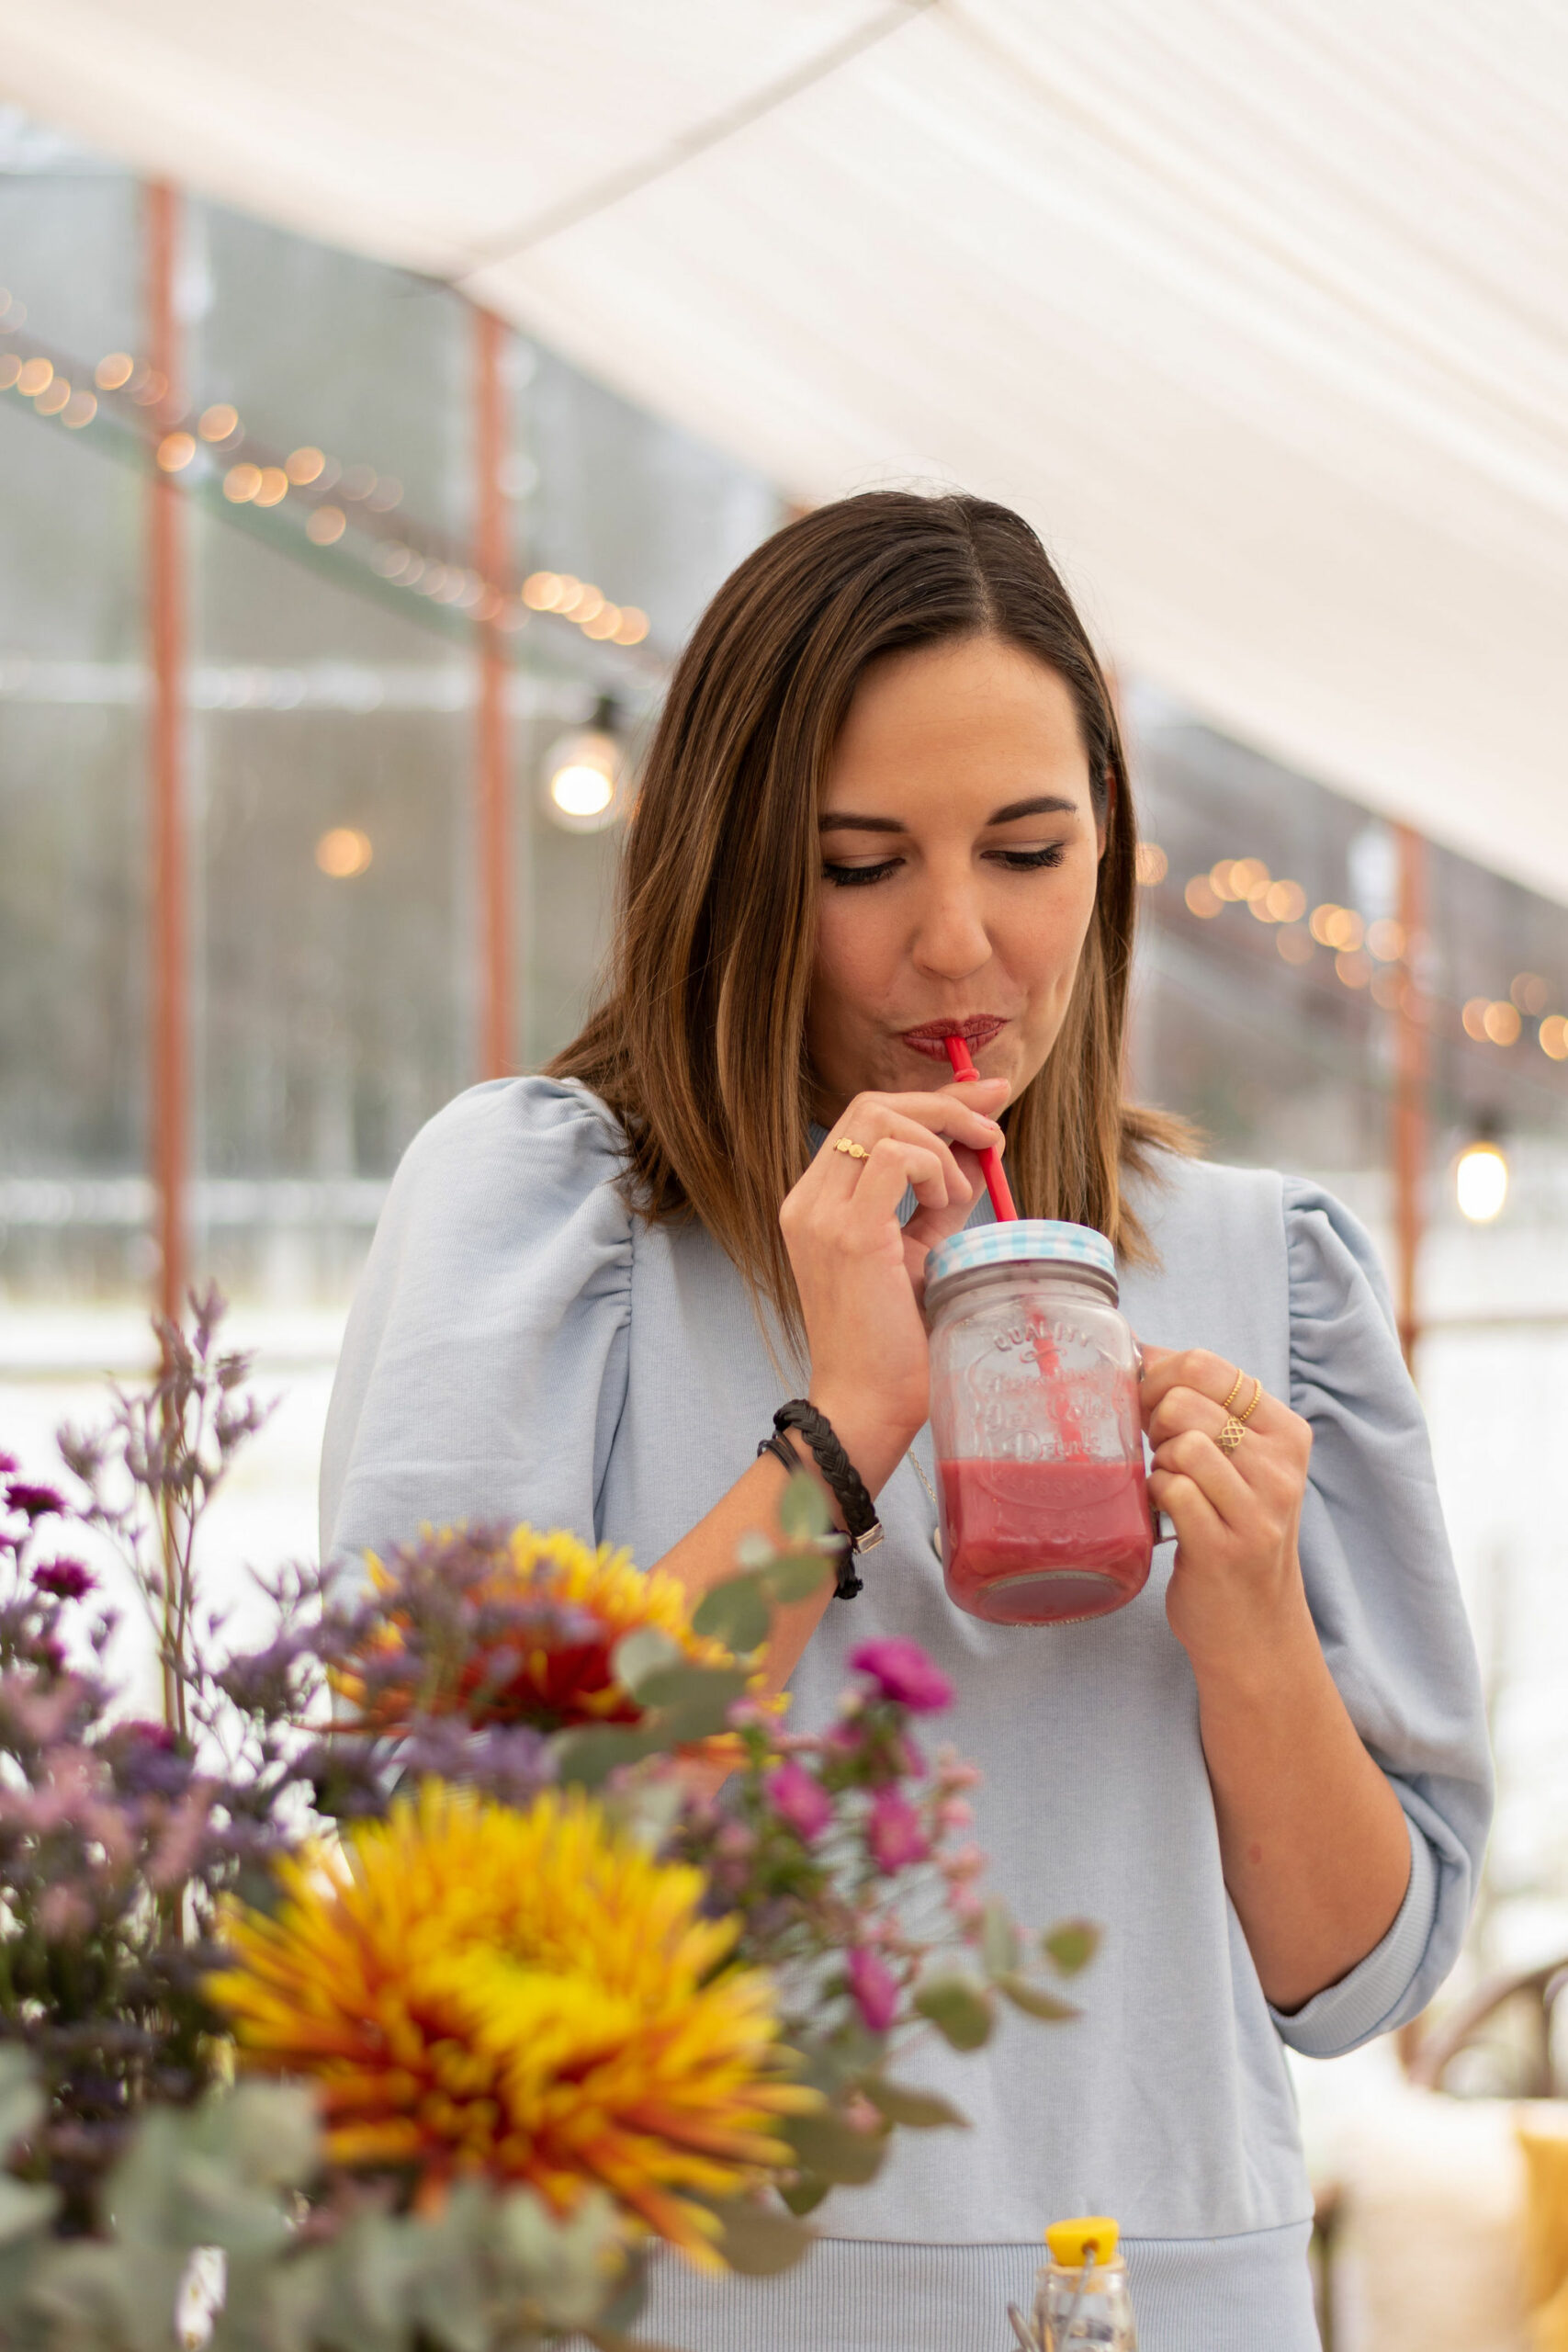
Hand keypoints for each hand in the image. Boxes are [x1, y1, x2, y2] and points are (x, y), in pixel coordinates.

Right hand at [779, 1080, 1008, 1491]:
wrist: (867, 1407)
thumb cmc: (896, 1343)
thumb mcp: (923, 1252)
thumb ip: (942, 1199)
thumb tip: (980, 1148)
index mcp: (817, 1202)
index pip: (867, 1118)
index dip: (931, 1099)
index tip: (985, 1096)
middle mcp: (808, 1200)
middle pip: (873, 1104)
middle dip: (944, 1104)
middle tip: (994, 1128)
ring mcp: (820, 1213)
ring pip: (882, 1117)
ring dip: (941, 1142)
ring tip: (959, 1198)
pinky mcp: (847, 1234)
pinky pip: (895, 1156)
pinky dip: (933, 1167)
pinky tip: (947, 1205)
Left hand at [1139, 1346, 1314, 1679]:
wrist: (1255, 1629)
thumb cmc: (1231, 1531)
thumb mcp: (1238, 1463)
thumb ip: (1201, 1406)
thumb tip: (1139, 1349)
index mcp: (1286, 1433)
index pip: (1210, 1366)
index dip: (1160, 1376)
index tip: (1148, 1404)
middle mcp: (1281, 1467)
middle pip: (1186, 1400)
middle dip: (1153, 1421)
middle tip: (1158, 1453)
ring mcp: (1258, 1509)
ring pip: (1181, 1443)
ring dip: (1157, 1463)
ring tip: (1168, 1487)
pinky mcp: (1226, 1546)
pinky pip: (1171, 1489)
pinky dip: (1155, 1497)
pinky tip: (1165, 1515)